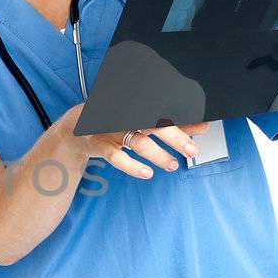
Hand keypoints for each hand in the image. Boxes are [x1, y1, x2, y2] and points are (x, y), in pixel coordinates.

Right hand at [57, 105, 208, 180]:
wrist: (75, 128)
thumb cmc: (116, 122)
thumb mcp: (142, 119)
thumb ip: (172, 122)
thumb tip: (202, 125)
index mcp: (136, 104)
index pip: (162, 108)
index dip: (183, 117)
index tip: (201, 124)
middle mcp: (124, 114)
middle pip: (153, 123)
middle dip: (175, 137)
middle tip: (192, 150)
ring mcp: (110, 129)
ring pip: (137, 142)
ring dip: (158, 155)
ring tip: (172, 165)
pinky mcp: (99, 145)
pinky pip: (116, 157)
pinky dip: (132, 166)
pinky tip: (147, 173)